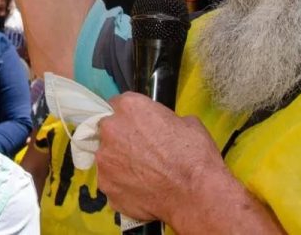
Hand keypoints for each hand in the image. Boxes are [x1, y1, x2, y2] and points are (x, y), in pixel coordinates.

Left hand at [95, 93, 281, 231]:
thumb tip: (162, 127)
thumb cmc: (195, 156)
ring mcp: (104, 160)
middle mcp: (110, 130)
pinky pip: (111, 182)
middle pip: (109, 130)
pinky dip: (122, 185)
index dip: (130, 116)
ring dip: (120, 163)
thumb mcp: (187, 123)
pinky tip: (140, 190)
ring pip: (107, 158)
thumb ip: (164, 119)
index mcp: (130, 107)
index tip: (138, 126)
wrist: (195, 195)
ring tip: (142, 175)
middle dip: (121, 139)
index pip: (119, 104)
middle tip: (142, 152)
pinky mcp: (105, 186)